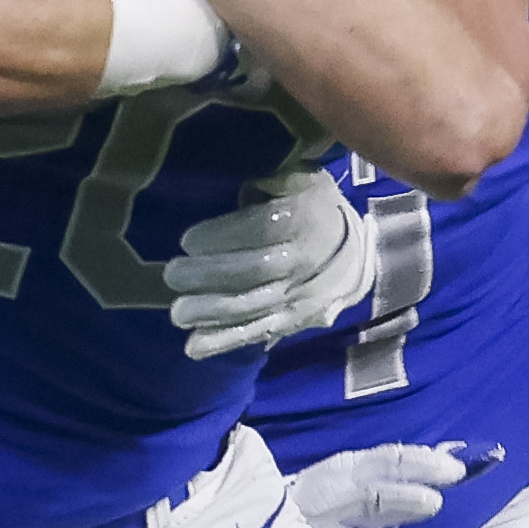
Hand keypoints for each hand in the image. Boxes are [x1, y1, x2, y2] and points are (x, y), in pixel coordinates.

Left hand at [163, 171, 375, 356]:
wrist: (356, 256)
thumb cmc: (315, 210)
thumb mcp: (304, 180)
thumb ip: (274, 180)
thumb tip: (242, 187)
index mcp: (305, 219)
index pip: (262, 228)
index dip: (223, 235)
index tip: (188, 240)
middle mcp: (304, 261)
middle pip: (253, 271)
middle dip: (208, 275)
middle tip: (172, 274)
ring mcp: (299, 296)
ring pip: (251, 307)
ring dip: (210, 312)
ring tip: (178, 312)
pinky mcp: (293, 322)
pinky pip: (256, 333)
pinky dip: (224, 342)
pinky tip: (193, 347)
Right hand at [291, 443, 476, 527]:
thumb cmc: (311, 509)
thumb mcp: (343, 482)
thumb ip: (396, 474)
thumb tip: (455, 465)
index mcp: (332, 477)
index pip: (381, 463)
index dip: (420, 465)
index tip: (455, 472)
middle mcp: (324, 509)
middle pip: (365, 500)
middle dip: (401, 500)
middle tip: (432, 503)